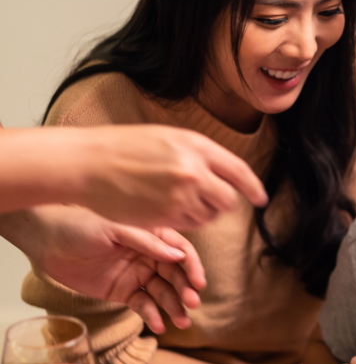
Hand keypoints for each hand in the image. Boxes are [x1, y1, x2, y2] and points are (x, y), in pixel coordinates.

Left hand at [18, 205, 204, 332]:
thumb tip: (178, 256)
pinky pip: (143, 305)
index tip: (198, 283)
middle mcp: (149, 255)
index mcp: (153, 235)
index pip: (181, 251)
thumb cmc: (79, 224)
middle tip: (192, 304)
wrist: (45, 239)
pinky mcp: (123, 292)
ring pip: (163, 293)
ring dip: (174, 307)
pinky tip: (159, 325)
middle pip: (176, 275)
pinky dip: (152, 316)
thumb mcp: (114, 229)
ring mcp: (137, 275)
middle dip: (186, 290)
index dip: (192, 266)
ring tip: (182, 321)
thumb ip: (147, 242)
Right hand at [74, 125, 268, 228]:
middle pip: (228, 199)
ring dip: (202, 212)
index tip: (260, 199)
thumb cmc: (124, 148)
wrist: (87, 164)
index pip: (239, 171)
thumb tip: (224, 174)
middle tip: (206, 199)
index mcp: (196, 147)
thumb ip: (198, 155)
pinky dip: (186, 221)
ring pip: (210, 215)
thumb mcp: (167, 138)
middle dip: (222, 202)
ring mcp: (180, 196)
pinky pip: (190, 225)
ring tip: (177, 199)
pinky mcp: (166, 217)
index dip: (253, 187)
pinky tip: (167, 208)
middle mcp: (193, 171)